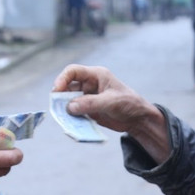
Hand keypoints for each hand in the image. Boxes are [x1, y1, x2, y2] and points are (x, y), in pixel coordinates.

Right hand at [52, 65, 170, 163]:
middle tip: (56, 107)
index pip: (73, 71)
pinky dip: (70, 117)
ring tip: (62, 117)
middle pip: (67, 87)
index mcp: (95, 75)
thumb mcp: (110, 102)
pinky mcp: (88, 110)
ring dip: (64, 108)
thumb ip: (90, 103)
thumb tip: (70, 107)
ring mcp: (87, 98)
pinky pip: (75, 112)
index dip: (62, 79)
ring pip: (69, 101)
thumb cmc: (128, 103)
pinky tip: (70, 123)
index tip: (57, 90)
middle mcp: (89, 85)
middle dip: (61, 96)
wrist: (138, 119)